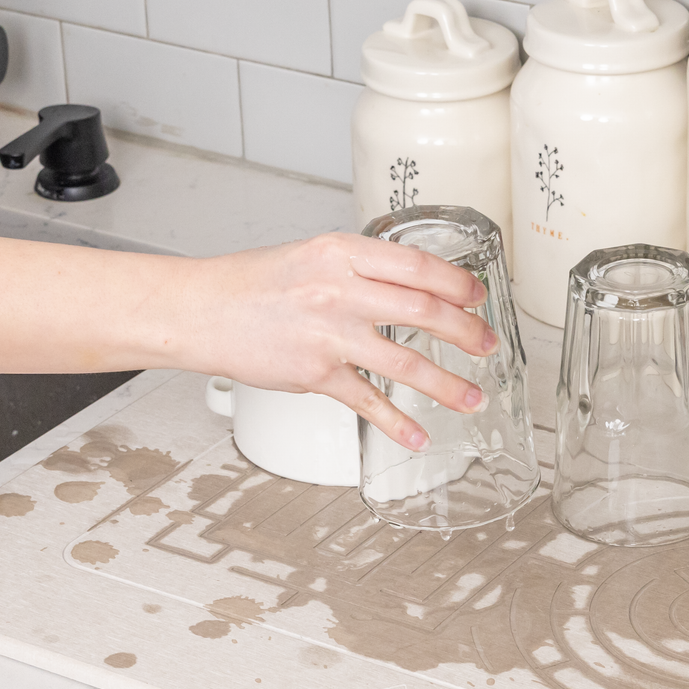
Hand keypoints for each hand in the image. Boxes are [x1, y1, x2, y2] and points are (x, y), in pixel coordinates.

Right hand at [173, 231, 496, 450]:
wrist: (201, 310)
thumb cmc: (253, 284)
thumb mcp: (312, 256)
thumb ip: (361, 270)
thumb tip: (414, 287)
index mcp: (342, 254)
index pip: (418, 266)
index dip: (458, 283)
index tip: (479, 297)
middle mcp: (339, 291)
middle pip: (424, 311)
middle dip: (467, 332)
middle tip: (487, 345)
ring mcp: (329, 335)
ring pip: (406, 361)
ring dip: (447, 384)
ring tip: (472, 397)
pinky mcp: (315, 374)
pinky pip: (368, 402)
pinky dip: (398, 423)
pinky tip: (417, 435)